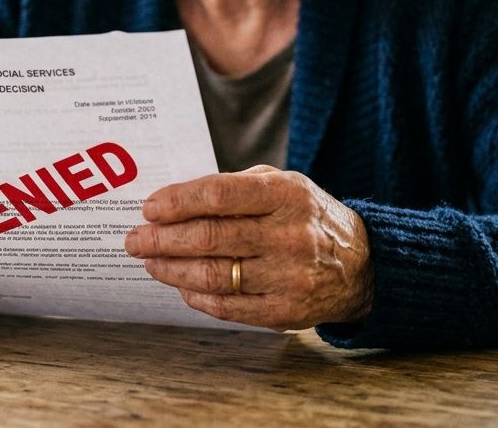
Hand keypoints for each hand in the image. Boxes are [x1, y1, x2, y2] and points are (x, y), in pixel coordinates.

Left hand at [124, 167, 372, 330]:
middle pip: (209, 237)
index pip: (218, 195)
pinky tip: (181, 286)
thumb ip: (235, 187)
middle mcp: (289, 235)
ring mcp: (288, 277)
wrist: (362, 264)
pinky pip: (228, 307)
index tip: (150, 208)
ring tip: (151, 262)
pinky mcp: (286, 312)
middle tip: (135, 239)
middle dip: (162, 239)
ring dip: (172, 269)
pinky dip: (197, 297)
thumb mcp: (283, 185)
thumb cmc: (307, 217)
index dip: (177, 201)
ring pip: (213, 275)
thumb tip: (174, 200)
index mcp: (286, 195)